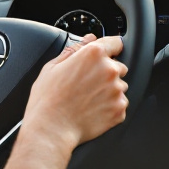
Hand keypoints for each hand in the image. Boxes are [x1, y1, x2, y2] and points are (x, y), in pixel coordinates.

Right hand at [21, 35, 128, 152]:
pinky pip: (120, 104)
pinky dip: (110, 107)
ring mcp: (117, 91)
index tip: (105, 55)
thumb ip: (74, 49)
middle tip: (87, 84)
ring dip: (109, 91)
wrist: (51, 129)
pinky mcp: (119, 110)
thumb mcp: (53, 67)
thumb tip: (88, 39)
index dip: (109, 48)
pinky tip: (92, 110)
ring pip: (119, 86)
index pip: (116, 42)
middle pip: (118, 66)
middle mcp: (109, 70)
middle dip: (106, 72)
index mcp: (93, 55)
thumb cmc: (48, 99)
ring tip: (88, 99)